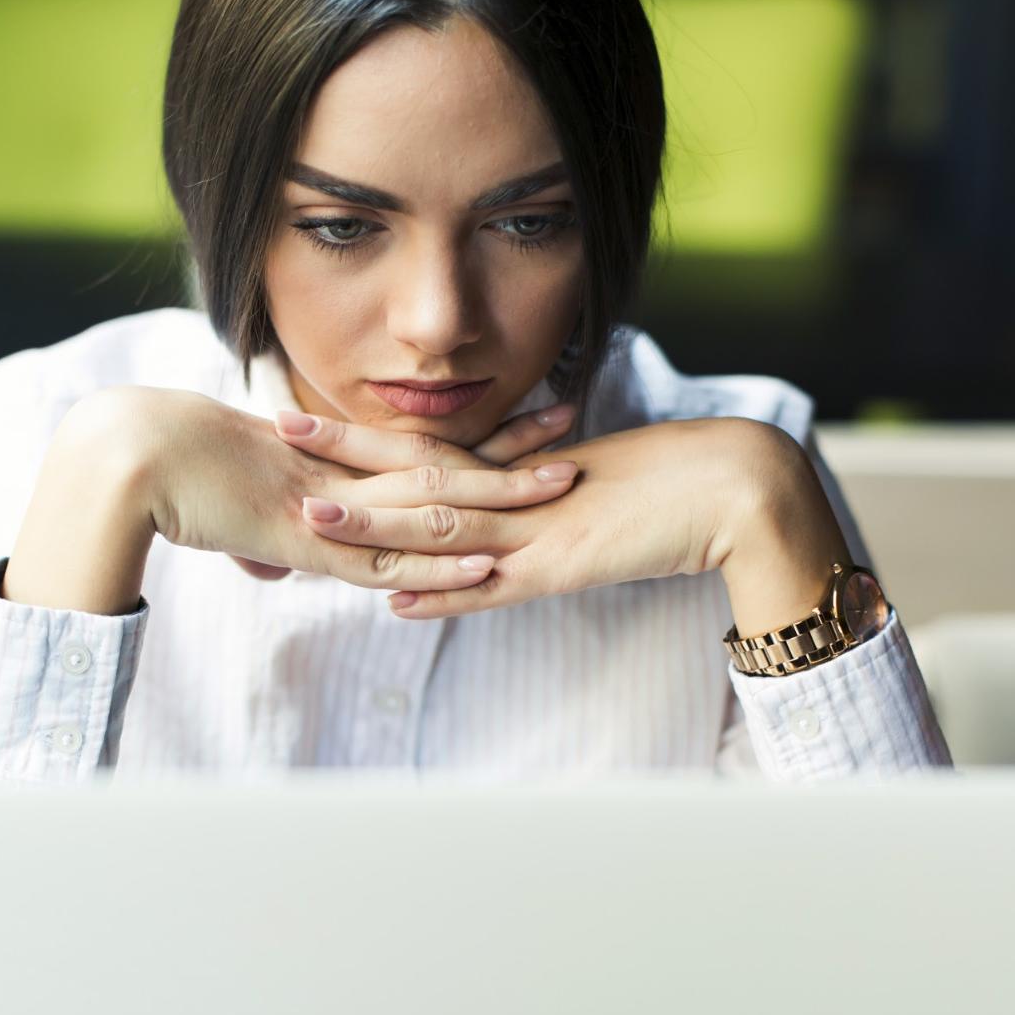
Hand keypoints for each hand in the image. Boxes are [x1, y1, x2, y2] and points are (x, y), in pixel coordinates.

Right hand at [65, 386, 578, 596]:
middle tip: (572, 427)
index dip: (474, 435)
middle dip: (509, 448)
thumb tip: (275, 561)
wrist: (128, 456)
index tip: (524, 417)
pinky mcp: (309, 541)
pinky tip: (486, 568)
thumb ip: (267, 537)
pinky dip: (439, 566)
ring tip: (558, 488)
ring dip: (498, 498)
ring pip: (431, 502)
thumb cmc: (169, 474)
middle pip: (441, 459)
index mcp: (326, 457)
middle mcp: (339, 472)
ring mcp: (331, 506)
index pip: (416, 444)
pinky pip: (389, 557)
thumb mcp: (233, 513)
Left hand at [275, 413, 848, 625]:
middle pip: (417, 467)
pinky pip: (496, 584)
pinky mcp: (567, 564)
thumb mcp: (585, 489)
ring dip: (377, 524)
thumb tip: (496, 511)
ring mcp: (538, 526)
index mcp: (517, 466)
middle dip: (345, 451)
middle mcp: (516, 490)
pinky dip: (446, 595)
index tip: (306, 411)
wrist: (734, 487)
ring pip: (443, 523)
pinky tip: (396, 602)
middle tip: (279, 427)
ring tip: (312, 518)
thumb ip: (534, 500)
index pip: (427, 447)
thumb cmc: (668, 483)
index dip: (363, 432)